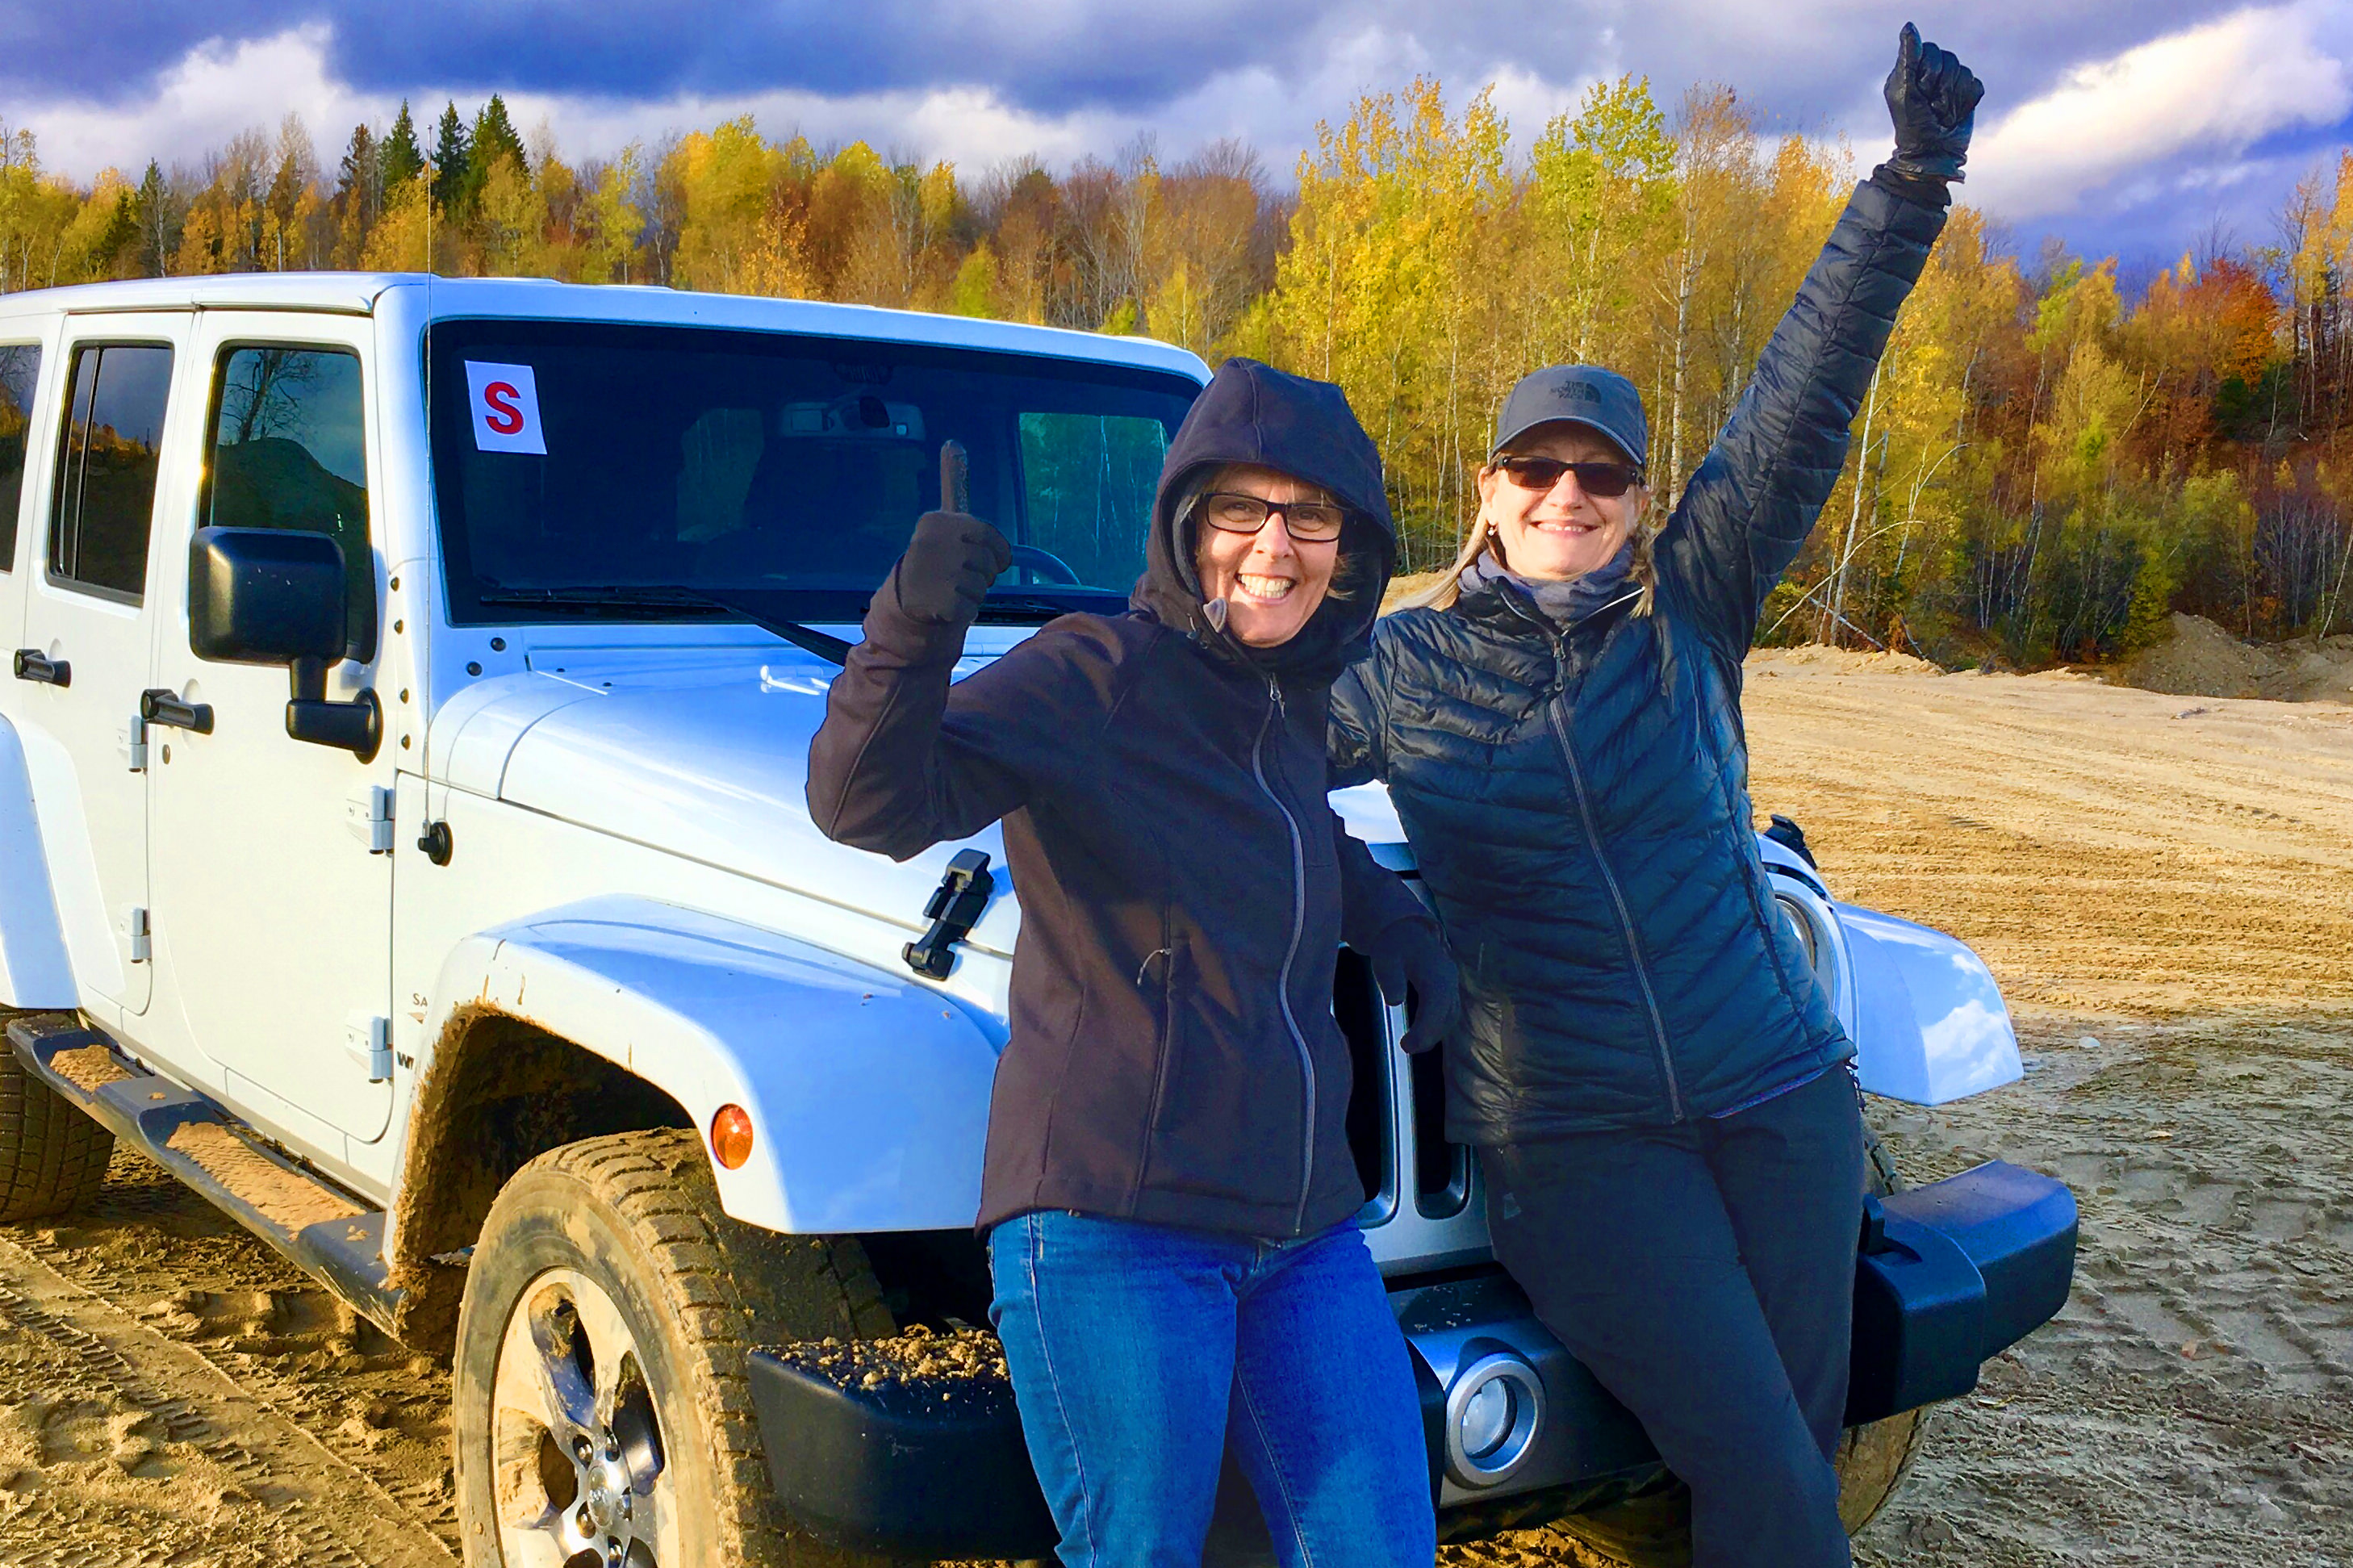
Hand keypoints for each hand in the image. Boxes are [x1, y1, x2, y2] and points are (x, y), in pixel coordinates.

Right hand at [895, 511, 1010, 625]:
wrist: (901, 595)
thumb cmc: (934, 563)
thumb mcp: (944, 536)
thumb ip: (974, 534)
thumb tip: (1004, 548)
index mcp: (937, 522)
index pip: (987, 533)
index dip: (1000, 551)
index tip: (1001, 562)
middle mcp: (937, 544)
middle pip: (987, 562)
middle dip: (984, 574)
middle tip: (965, 578)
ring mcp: (939, 573)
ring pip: (981, 587)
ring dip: (973, 594)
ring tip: (952, 590)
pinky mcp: (942, 602)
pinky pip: (971, 608)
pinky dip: (964, 611)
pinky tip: (947, 605)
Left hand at [1370, 923, 1460, 1054]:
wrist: (1406, 932)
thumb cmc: (1394, 946)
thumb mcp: (1385, 958)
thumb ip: (1390, 978)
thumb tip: (1394, 1000)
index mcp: (1435, 970)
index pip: (1436, 1003)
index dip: (1425, 1027)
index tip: (1407, 1045)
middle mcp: (1449, 978)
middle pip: (1447, 1013)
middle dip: (1429, 1035)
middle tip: (1406, 1047)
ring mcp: (1452, 985)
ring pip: (1451, 1015)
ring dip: (1434, 1034)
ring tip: (1411, 1045)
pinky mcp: (1450, 991)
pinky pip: (1450, 1013)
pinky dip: (1438, 1027)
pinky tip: (1422, 1036)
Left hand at [1883, 22, 1982, 182]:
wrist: (1933, 153)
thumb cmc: (1912, 125)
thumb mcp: (1904, 91)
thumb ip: (1909, 58)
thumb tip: (1909, 26)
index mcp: (1913, 70)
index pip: (1930, 50)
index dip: (1928, 71)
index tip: (1920, 90)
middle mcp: (1933, 74)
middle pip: (1949, 59)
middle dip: (1940, 87)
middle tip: (1930, 106)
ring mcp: (1951, 84)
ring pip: (1964, 72)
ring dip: (1951, 98)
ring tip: (1941, 113)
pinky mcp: (1967, 95)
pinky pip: (1974, 86)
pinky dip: (1965, 103)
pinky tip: (1954, 115)